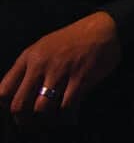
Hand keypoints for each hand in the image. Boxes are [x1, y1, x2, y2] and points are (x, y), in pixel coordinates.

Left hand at [0, 12, 120, 123]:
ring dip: (46, 120)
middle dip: (24, 121)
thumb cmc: (74, 38)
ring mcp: (60, 71)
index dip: (6, 107)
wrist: (104, 27)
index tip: (17, 113)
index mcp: (29, 57)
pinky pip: (66, 106)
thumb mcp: (44, 46)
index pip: (4, 91)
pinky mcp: (80, 78)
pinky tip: (69, 115)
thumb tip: (20, 95)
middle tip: (32, 125)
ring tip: (51, 121)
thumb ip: (30, 67)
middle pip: (19, 105)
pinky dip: (66, 116)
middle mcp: (41, 64)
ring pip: (42, 109)